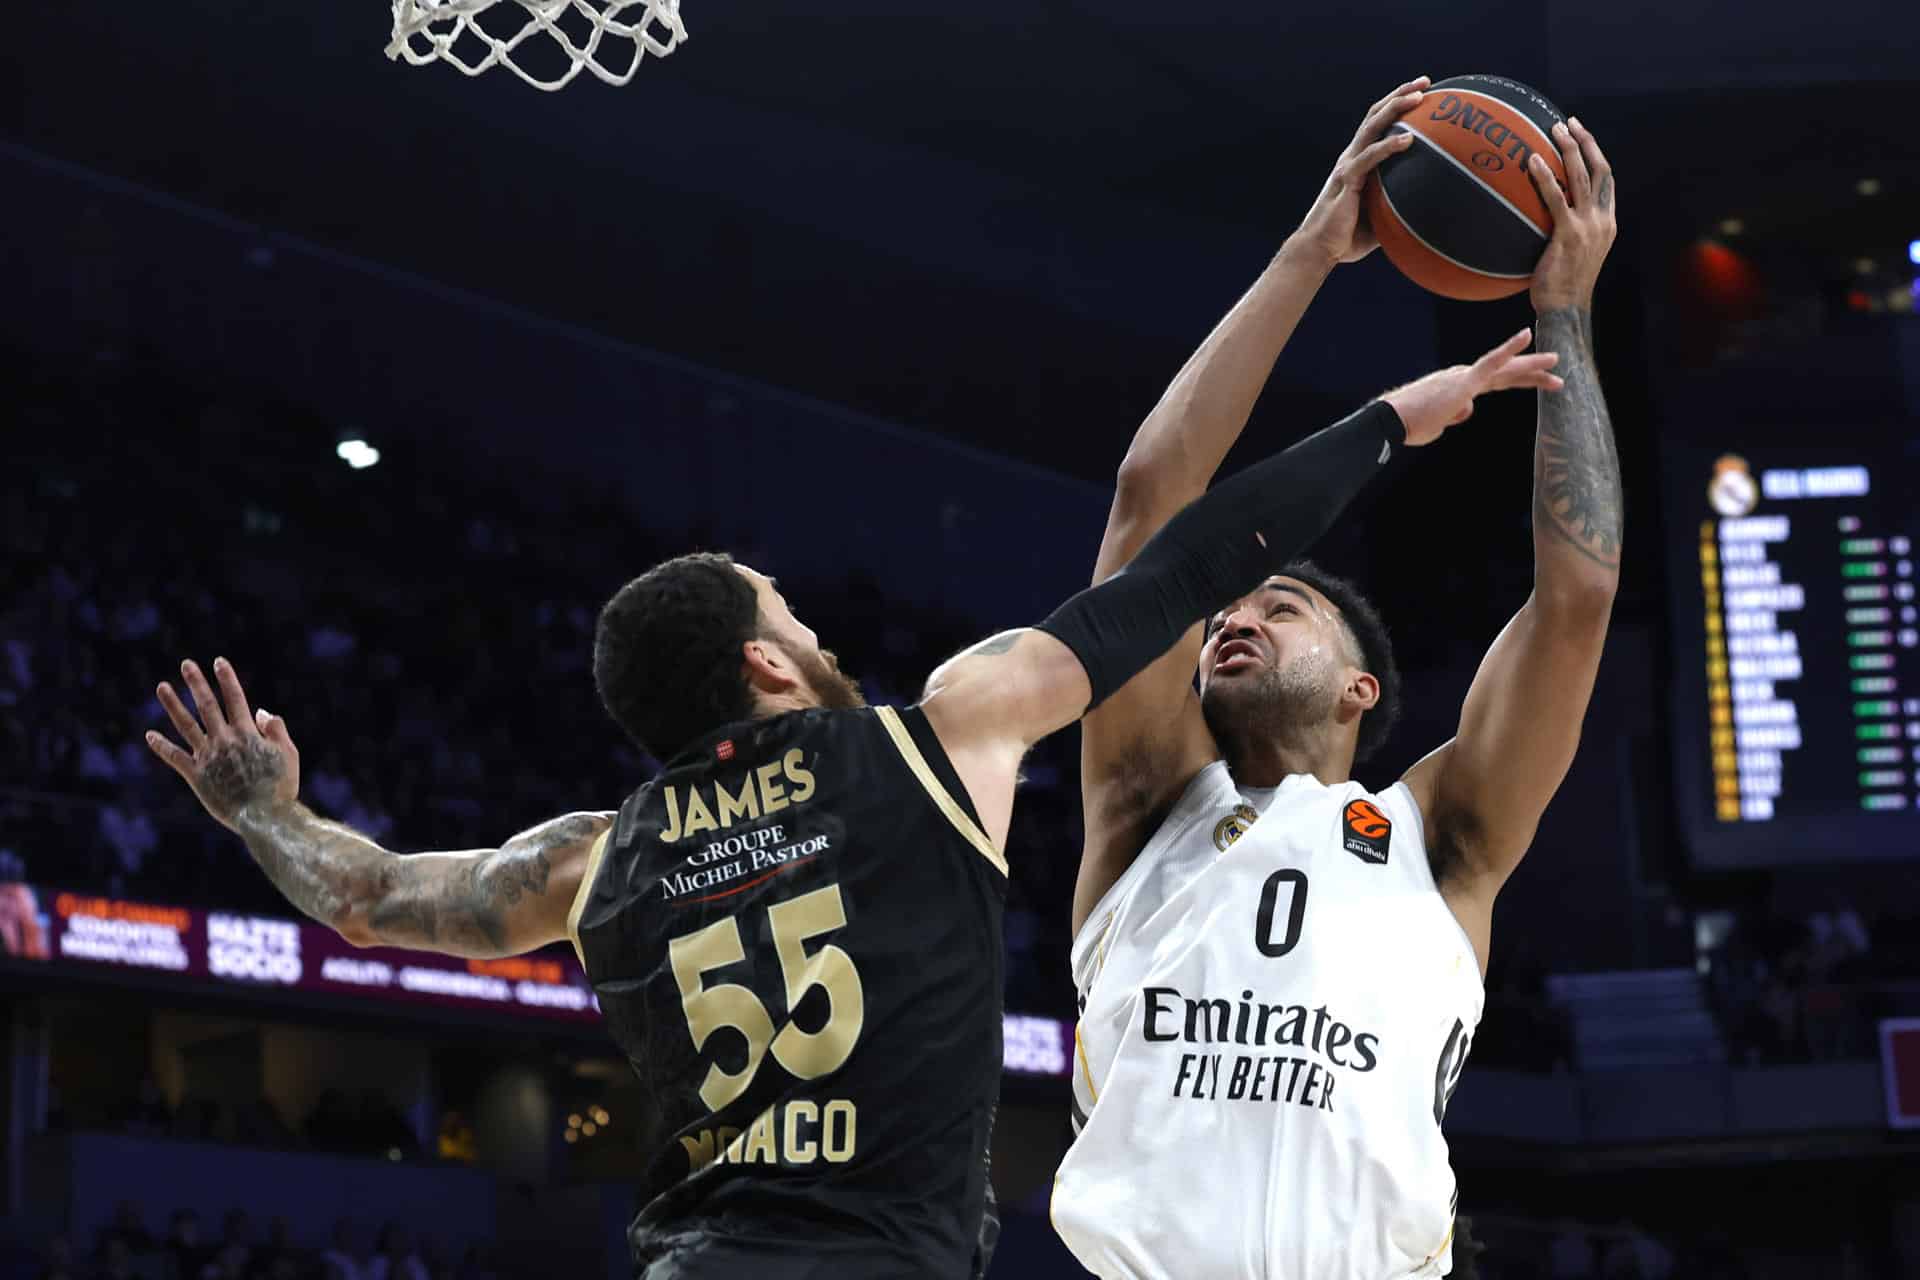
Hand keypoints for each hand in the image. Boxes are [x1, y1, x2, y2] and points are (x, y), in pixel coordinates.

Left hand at [148, 658, 300, 830]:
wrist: (264, 818)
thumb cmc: (281, 787)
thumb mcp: (289, 754)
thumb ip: (275, 729)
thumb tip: (259, 711)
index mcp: (247, 734)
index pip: (235, 699)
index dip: (227, 678)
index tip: (219, 662)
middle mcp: (224, 741)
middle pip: (207, 705)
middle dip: (196, 683)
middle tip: (186, 665)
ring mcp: (207, 758)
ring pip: (186, 725)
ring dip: (173, 704)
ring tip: (161, 687)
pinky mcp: (195, 776)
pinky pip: (175, 757)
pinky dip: (161, 746)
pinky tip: (150, 734)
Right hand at [1291, 76, 1427, 266]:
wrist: (1318, 251)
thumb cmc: (1346, 239)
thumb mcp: (1379, 218)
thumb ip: (1396, 205)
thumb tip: (1425, 209)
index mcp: (1357, 161)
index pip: (1377, 124)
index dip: (1396, 104)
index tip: (1422, 92)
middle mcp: (1351, 157)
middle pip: (1376, 115)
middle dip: (1400, 94)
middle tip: (1425, 82)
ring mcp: (1347, 166)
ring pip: (1372, 127)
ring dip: (1396, 108)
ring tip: (1419, 97)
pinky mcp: (1346, 180)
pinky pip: (1370, 158)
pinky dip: (1389, 146)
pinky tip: (1408, 140)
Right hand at [1380, 329, 1562, 445]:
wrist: (1392, 421)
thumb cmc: (1409, 425)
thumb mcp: (1437, 424)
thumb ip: (1453, 415)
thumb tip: (1464, 411)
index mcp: (1459, 388)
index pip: (1494, 382)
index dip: (1517, 381)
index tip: (1535, 383)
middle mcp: (1463, 377)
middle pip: (1504, 373)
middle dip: (1531, 372)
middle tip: (1556, 372)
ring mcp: (1464, 377)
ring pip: (1505, 368)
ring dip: (1532, 364)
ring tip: (1556, 360)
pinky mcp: (1464, 381)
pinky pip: (1492, 361)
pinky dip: (1509, 349)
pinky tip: (1526, 335)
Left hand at [1527, 117, 1616, 312]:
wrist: (1566, 311)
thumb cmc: (1562, 287)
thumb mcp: (1574, 255)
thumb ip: (1568, 233)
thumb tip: (1545, 220)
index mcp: (1607, 223)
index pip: (1606, 181)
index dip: (1596, 156)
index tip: (1582, 137)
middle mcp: (1602, 220)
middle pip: (1599, 170)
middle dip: (1586, 142)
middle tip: (1568, 123)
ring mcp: (1588, 226)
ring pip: (1582, 176)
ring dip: (1569, 149)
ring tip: (1554, 130)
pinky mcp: (1568, 234)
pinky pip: (1555, 198)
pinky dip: (1545, 177)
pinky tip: (1532, 161)